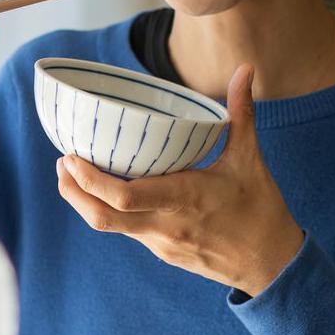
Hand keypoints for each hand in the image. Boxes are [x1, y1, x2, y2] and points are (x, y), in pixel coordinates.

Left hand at [56, 63, 303, 296]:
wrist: (271, 265)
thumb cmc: (261, 210)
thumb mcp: (250, 160)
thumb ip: (241, 113)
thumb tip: (245, 70)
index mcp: (183, 199)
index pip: (122, 196)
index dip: (89, 179)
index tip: (72, 156)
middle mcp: (164, 225)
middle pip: (100, 217)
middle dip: (72, 191)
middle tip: (63, 162)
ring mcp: (160, 243)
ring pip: (109, 226)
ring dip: (86, 201)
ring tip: (75, 173)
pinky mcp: (162, 252)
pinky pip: (127, 231)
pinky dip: (111, 210)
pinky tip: (109, 190)